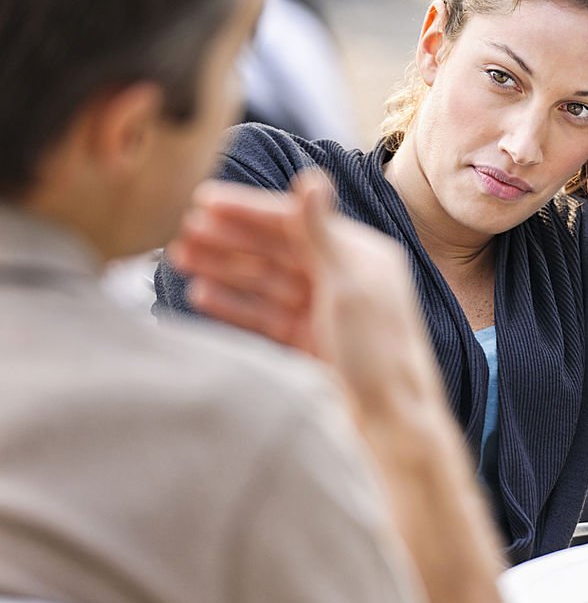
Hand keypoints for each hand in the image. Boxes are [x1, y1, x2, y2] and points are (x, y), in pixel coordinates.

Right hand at [167, 171, 443, 411]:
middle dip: (229, 239)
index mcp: (361, 256)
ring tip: (180, 257)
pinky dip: (235, 305)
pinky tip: (201, 295)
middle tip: (182, 231)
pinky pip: (265, 316)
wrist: (391, 425)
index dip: (249, 211)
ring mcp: (325, 311)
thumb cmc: (379, 353)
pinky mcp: (310, 343)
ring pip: (266, 281)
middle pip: (277, 250)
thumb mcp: (349, 287)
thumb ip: (321, 233)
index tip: (203, 200)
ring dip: (224, 268)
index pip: (296, 222)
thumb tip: (310, 177)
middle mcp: (344, 278)